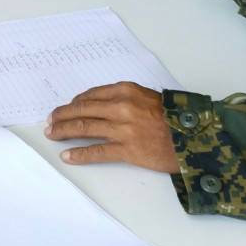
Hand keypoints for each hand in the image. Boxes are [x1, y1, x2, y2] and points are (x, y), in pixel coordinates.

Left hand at [44, 82, 178, 172]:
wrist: (195, 137)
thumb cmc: (173, 117)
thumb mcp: (147, 97)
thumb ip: (124, 98)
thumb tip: (97, 105)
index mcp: (126, 90)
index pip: (91, 95)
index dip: (74, 103)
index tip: (66, 108)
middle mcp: (121, 106)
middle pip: (83, 110)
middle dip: (62, 115)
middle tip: (50, 120)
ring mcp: (123, 128)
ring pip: (84, 128)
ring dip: (64, 131)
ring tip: (51, 134)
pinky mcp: (127, 149)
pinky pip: (97, 151)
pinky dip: (79, 154)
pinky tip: (67, 156)